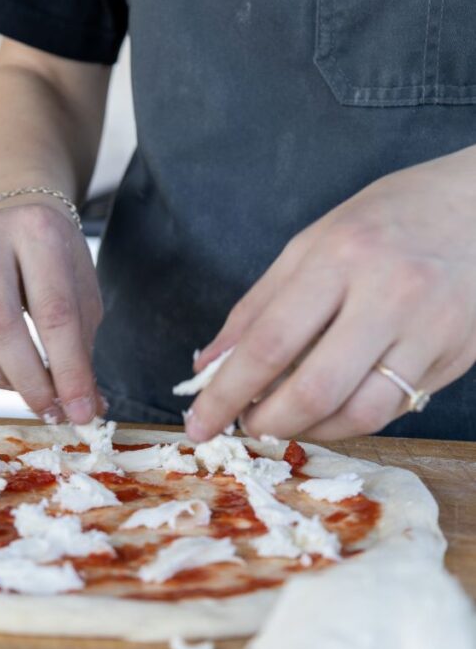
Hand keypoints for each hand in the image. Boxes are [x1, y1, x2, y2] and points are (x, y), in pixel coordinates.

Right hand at [0, 201, 103, 423]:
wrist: (16, 219)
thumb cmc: (56, 265)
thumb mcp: (82, 297)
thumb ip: (82, 351)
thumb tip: (83, 409)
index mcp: (37, 232)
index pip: (53, 312)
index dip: (68, 370)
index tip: (80, 412)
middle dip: (26, 379)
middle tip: (48, 409)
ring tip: (19, 382)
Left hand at [185, 144, 475, 441]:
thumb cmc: (390, 217)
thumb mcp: (313, 242)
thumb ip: (258, 306)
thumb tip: (209, 364)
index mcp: (342, 257)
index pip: (270, 342)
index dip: (227, 393)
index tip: (200, 422)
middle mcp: (389, 294)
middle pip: (316, 389)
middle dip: (269, 422)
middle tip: (247, 426)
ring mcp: (430, 329)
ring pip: (361, 414)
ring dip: (313, 431)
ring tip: (288, 420)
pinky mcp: (457, 356)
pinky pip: (396, 408)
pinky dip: (353, 420)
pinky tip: (333, 409)